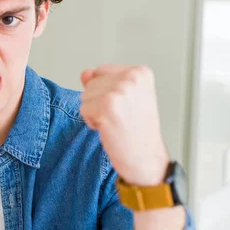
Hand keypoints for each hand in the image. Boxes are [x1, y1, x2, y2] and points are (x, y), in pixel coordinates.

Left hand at [79, 64, 169, 186]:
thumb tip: (85, 73)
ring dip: (95, 112)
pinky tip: (110, 129)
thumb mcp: (125, 98)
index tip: (126, 106)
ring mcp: (119, 92)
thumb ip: (103, 81)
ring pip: (85, 96)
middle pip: (92, 82)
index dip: (106, 91)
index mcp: (140, 72)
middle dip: (99, 101)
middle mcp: (132, 78)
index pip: (101, 70)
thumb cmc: (137, 130)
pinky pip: (83, 110)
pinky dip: (92, 122)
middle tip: (121, 117)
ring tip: (116, 122)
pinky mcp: (106, 107)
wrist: (146, 159)